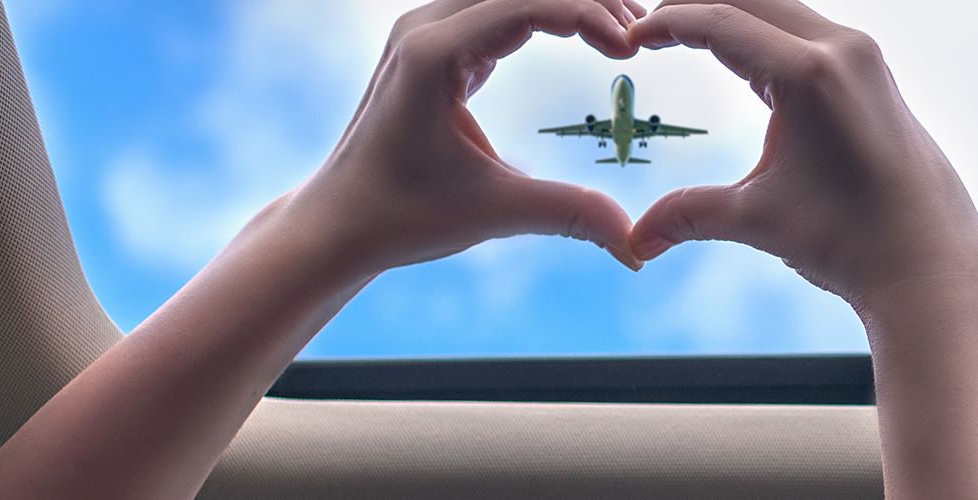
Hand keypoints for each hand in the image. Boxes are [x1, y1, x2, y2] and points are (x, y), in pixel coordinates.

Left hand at [269, 0, 650, 275]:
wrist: (338, 224)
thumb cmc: (402, 217)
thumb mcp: (494, 213)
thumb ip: (569, 215)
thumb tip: (637, 247)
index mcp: (432, 54)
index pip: (525, 3)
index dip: (587, 14)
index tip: (631, 48)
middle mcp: (424, 28)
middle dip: (585, 0)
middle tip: (640, 31)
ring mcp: (426, 33)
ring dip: (565, 4)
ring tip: (619, 32)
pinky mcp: (433, 47)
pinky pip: (496, 10)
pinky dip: (542, 15)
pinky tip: (582, 36)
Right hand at [626, 0, 977, 305]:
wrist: (930, 263)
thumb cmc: (852, 241)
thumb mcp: (759, 220)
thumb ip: (688, 215)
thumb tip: (635, 241)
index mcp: (809, 74)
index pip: (719, 22)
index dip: (666, 24)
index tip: (630, 38)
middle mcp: (842, 50)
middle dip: (694, 4)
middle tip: (649, 25)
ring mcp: (863, 58)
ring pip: (781, 9)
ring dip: (732, 14)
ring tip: (685, 35)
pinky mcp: (873, 73)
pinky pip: (807, 31)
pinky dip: (766, 32)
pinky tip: (738, 59)